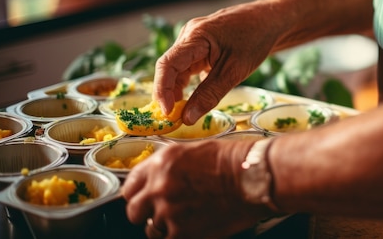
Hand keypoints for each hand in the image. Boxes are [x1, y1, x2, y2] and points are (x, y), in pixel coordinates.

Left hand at [122, 139, 272, 237]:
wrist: (253, 178)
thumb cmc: (232, 161)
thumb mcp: (193, 152)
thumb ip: (168, 168)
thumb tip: (157, 181)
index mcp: (161, 163)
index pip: (130, 186)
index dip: (138, 194)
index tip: (144, 198)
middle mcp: (159, 187)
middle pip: (134, 210)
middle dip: (145, 212)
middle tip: (161, 212)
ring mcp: (168, 212)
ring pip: (152, 229)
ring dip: (164, 226)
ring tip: (185, 218)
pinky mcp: (182, 233)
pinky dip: (179, 235)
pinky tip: (194, 227)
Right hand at [154, 1, 278, 124]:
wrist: (270, 20)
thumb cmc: (255, 40)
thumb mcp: (234, 71)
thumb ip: (210, 95)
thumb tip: (188, 118)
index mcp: (195, 36)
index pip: (167, 64)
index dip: (162, 90)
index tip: (167, 113)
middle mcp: (189, 35)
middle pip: (169, 67)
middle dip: (168, 93)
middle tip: (173, 118)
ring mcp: (194, 39)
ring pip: (178, 68)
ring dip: (177, 90)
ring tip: (181, 112)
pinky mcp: (201, 45)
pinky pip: (188, 66)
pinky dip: (188, 83)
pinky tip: (192, 98)